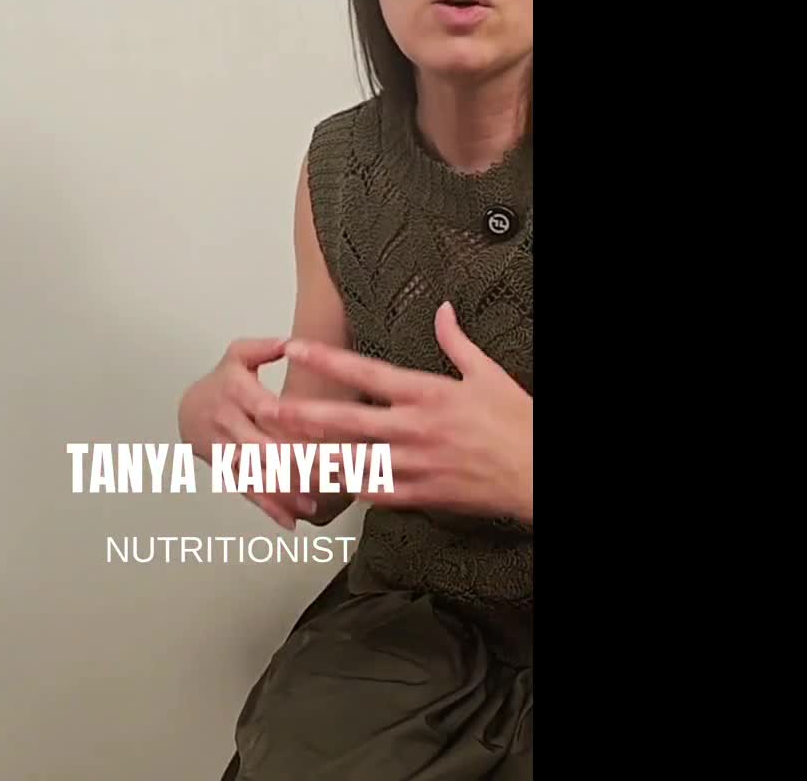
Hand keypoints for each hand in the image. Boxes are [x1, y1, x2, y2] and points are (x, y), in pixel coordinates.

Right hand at [178, 338, 317, 529]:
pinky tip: (290, 522)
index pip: (266, 409)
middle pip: (263, 447)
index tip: (323, 433)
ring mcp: (226, 449)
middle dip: (295, 464)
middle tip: (329, 476)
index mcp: (236, 391)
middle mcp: (229, 422)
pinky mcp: (227, 471)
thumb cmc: (222, 381)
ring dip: (284, 491)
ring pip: (256, 474)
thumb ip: (266, 347)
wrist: (187, 409)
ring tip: (312, 505)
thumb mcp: (238, 354)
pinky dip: (268, 508)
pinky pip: (247, 491)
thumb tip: (293, 343)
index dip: (292, 422)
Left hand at [274, 302, 531, 522]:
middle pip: (347, 422)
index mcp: (428, 394)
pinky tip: (333, 483)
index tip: (296, 348)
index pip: (366, 373)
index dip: (327, 360)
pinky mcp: (423, 496)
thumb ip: (456, 342)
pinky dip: (354, 488)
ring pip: (354, 462)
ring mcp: (416, 466)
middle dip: (304, 415)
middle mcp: (415, 430)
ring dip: (318, 457)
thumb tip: (443, 310)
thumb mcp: (488, 374)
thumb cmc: (517, 424)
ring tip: (284, 452)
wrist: (538, 473)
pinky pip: (378, 494)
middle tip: (268, 409)